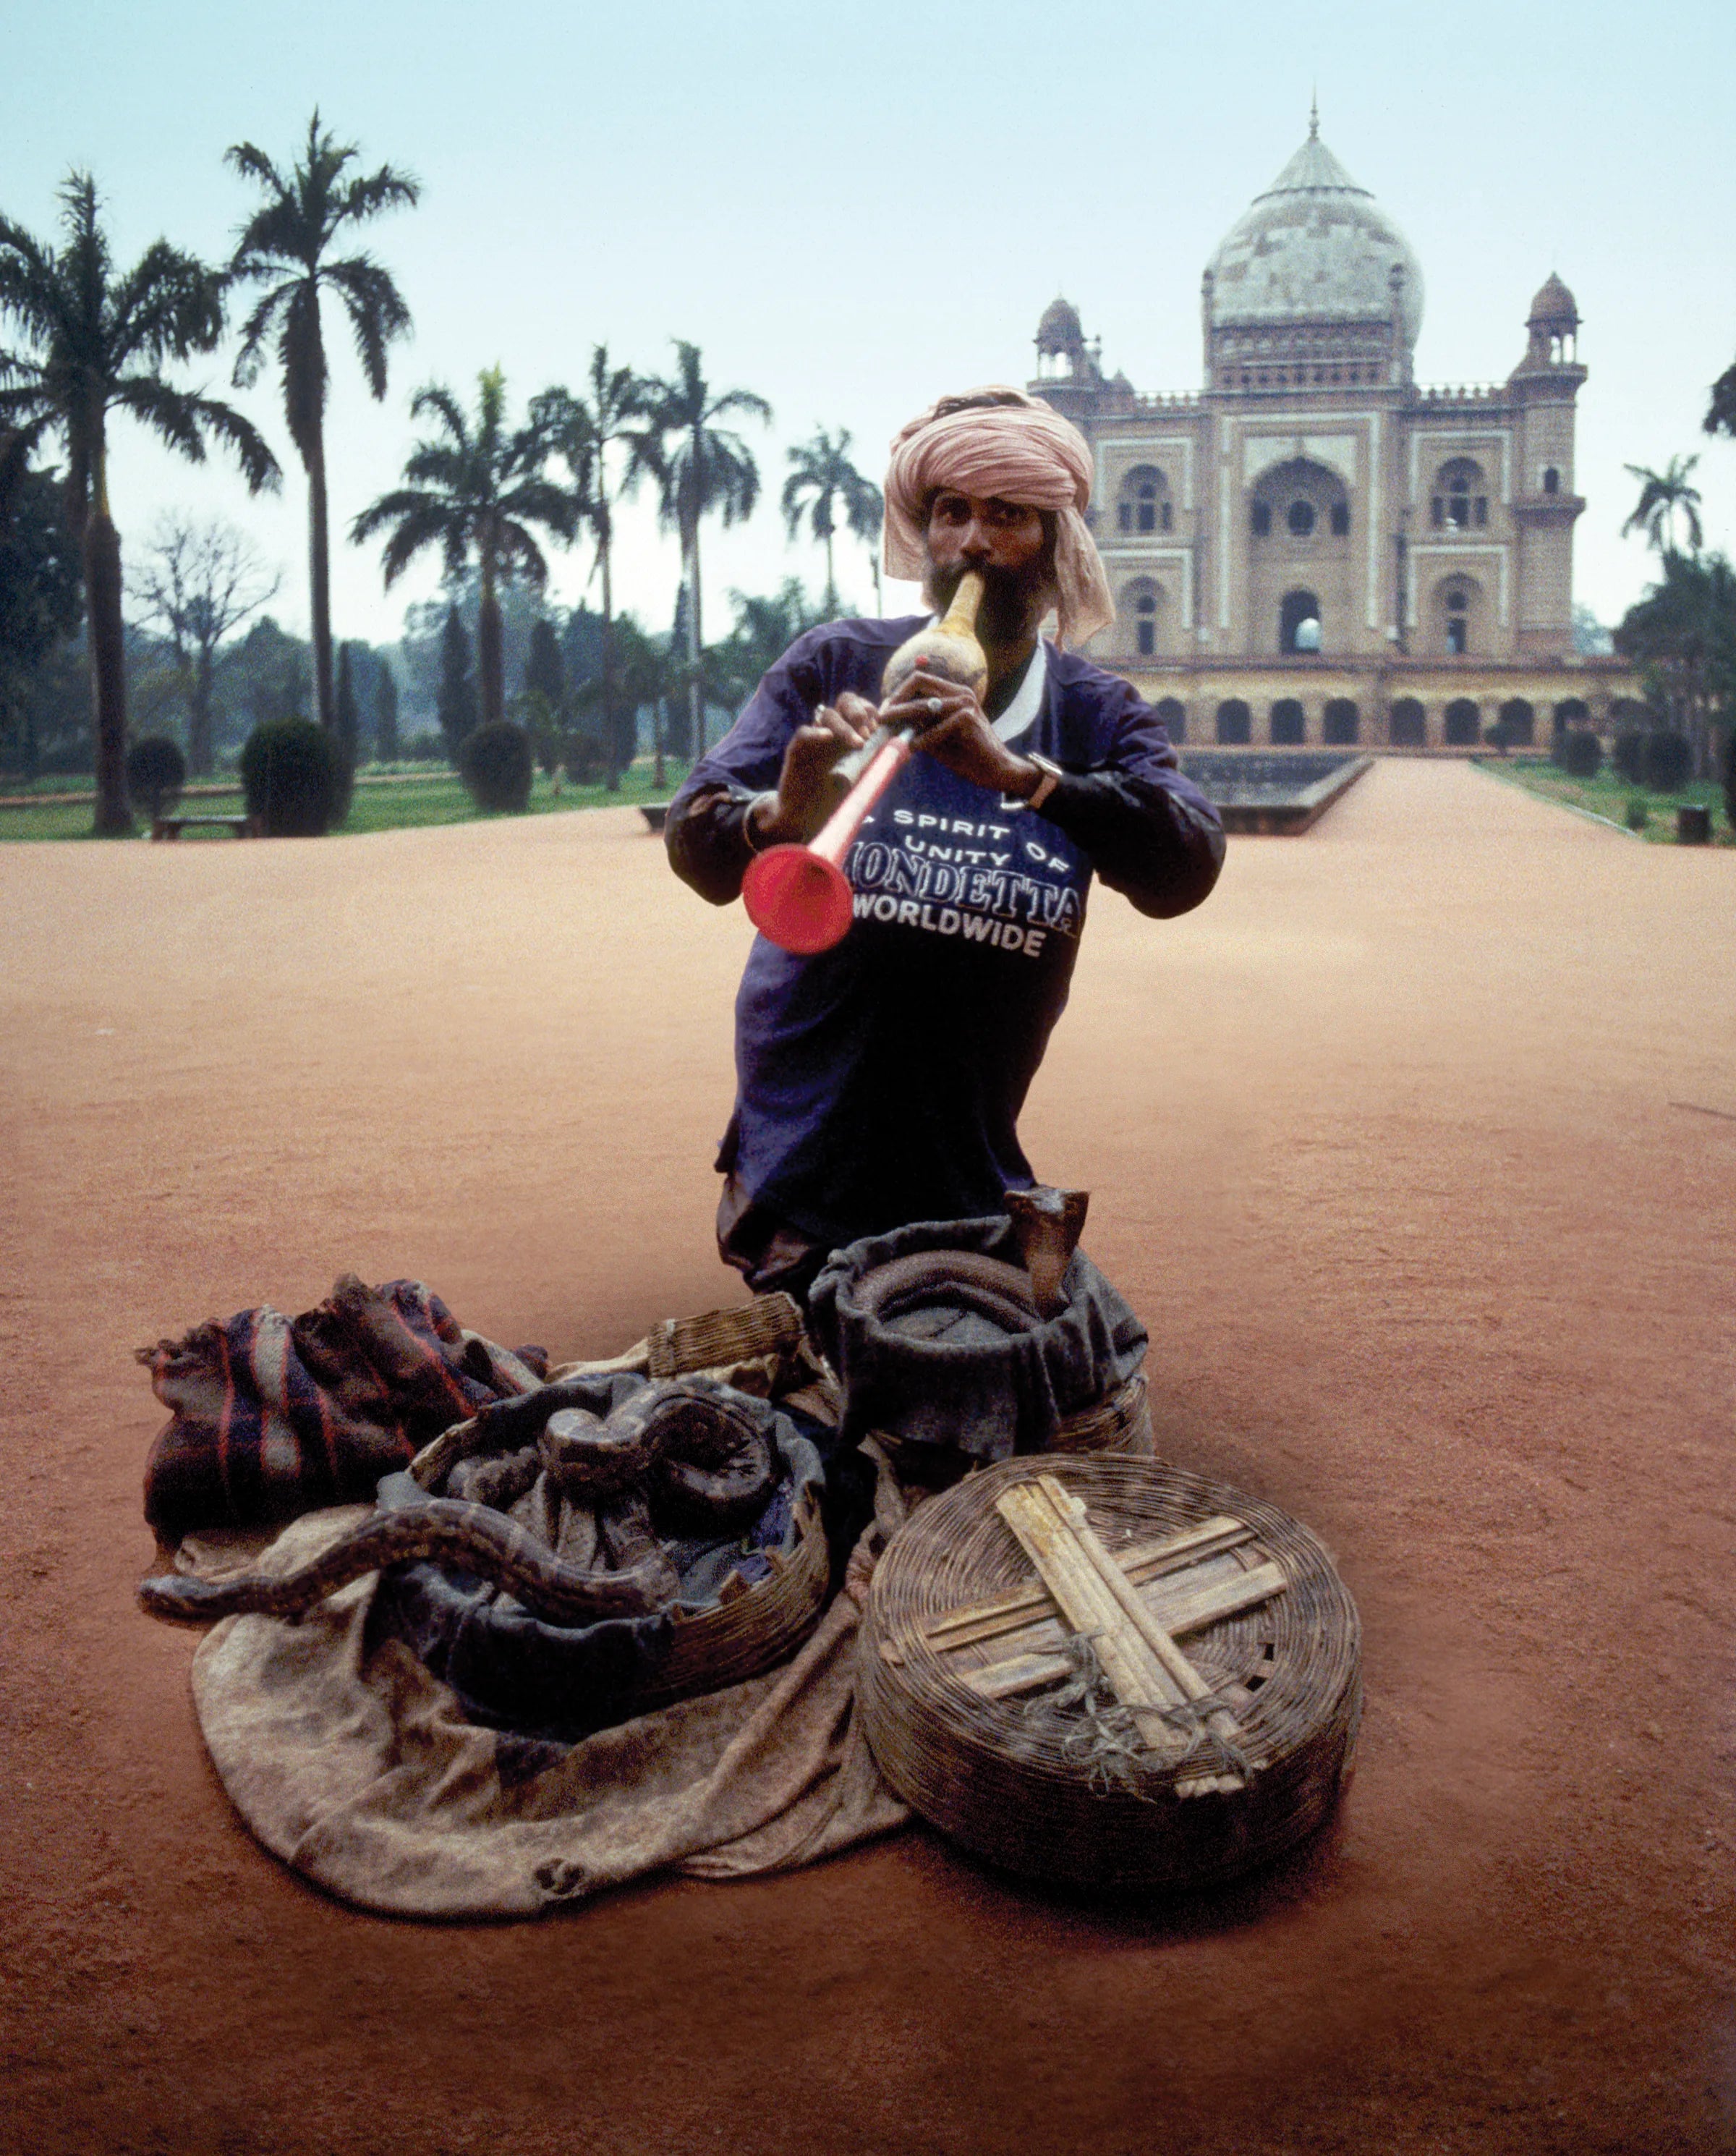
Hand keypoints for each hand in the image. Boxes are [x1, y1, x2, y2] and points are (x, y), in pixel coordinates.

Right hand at [750, 698, 873, 846]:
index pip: (859, 707)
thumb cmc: (833, 800)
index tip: (878, 727)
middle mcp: (832, 732)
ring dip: (845, 726)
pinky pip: (804, 732)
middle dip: (858, 711)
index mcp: (849, 736)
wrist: (805, 819)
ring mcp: (814, 739)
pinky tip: (828, 737)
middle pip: (844, 701)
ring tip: (858, 743)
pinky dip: (816, 732)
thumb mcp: (862, 778)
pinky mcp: (796, 750)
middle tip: (868, 732)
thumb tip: (905, 748)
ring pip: (827, 715)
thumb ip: (878, 761)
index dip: (870, 710)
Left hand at [883, 664, 1039, 797]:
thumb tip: (891, 721)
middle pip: (918, 682)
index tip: (886, 710)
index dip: (898, 693)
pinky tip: (912, 747)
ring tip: (889, 730)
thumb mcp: (938, 736)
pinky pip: (935, 728)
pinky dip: (922, 739)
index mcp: (954, 693)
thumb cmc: (967, 755)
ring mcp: (965, 704)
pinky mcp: (968, 719)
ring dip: (902, 717)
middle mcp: (960, 693)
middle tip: (882, 716)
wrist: (997, 769)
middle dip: (896, 699)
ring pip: (923, 705)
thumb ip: (920, 725)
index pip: (920, 680)